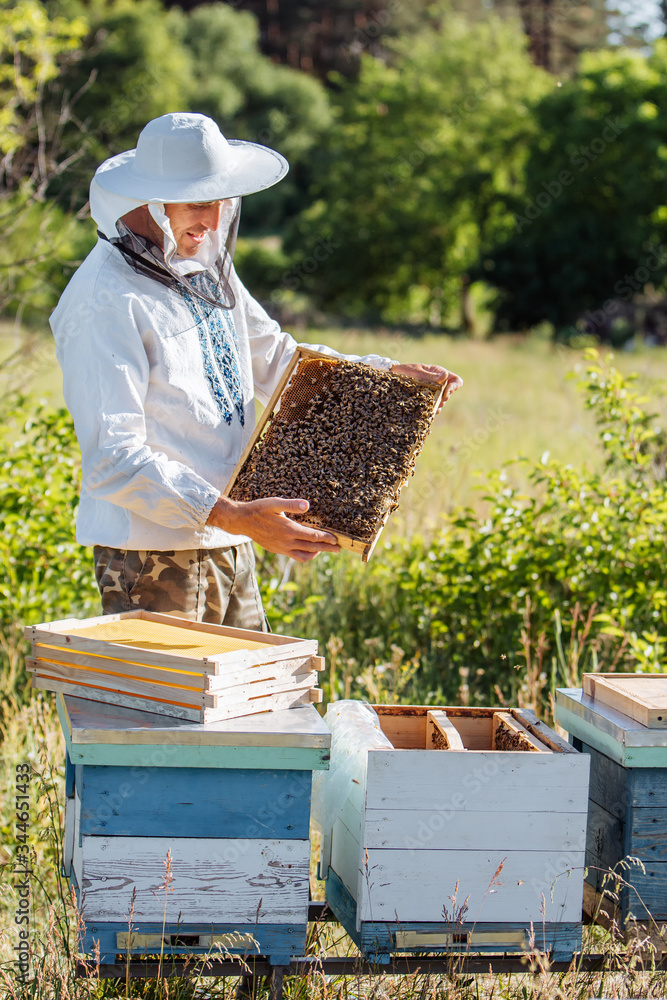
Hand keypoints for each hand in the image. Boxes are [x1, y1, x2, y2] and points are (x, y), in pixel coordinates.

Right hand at [207, 496, 340, 562]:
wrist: (242, 521)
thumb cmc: (259, 509)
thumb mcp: (274, 503)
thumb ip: (292, 504)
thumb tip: (307, 505)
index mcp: (288, 530)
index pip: (312, 536)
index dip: (326, 538)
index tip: (336, 539)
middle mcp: (286, 542)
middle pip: (312, 548)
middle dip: (326, 548)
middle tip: (339, 549)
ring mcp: (282, 548)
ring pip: (304, 555)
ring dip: (316, 553)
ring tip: (325, 549)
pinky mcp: (278, 550)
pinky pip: (296, 557)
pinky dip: (306, 555)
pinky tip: (309, 549)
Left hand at [391, 362, 462, 410]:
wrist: (393, 375)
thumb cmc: (406, 370)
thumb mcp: (417, 372)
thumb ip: (431, 376)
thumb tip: (445, 375)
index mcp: (439, 373)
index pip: (456, 380)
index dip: (454, 387)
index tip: (446, 392)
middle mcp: (438, 383)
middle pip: (449, 393)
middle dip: (444, 398)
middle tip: (436, 400)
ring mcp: (433, 391)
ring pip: (442, 401)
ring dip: (438, 404)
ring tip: (430, 406)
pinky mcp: (426, 399)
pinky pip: (434, 407)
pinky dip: (433, 410)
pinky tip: (428, 411)